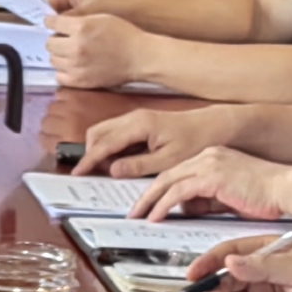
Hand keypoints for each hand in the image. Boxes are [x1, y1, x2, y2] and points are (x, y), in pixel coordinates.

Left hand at [41, 8, 147, 92]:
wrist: (139, 57)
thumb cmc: (124, 35)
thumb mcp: (101, 17)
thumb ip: (79, 19)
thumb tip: (58, 22)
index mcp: (81, 27)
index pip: (52, 23)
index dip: (51, 22)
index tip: (52, 23)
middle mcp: (76, 47)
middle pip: (49, 43)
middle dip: (56, 39)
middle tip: (65, 39)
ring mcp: (76, 66)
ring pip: (53, 60)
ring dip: (60, 55)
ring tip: (71, 53)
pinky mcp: (80, 81)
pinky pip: (60, 76)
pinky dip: (64, 71)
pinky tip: (74, 66)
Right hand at [74, 102, 232, 176]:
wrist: (214, 126)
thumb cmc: (195, 142)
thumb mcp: (167, 161)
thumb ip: (137, 166)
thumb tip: (112, 170)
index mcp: (138, 125)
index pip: (104, 143)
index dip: (88, 159)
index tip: (77, 172)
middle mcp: (133, 117)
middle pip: (97, 132)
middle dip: (90, 152)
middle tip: (91, 173)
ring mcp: (136, 117)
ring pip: (104, 131)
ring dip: (99, 149)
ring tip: (104, 170)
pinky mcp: (141, 121)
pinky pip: (115, 132)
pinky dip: (109, 145)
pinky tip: (118, 160)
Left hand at [130, 147, 291, 224]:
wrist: (286, 187)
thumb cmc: (266, 194)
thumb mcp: (228, 196)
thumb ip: (207, 199)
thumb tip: (188, 209)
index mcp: (212, 157)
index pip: (177, 172)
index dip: (158, 189)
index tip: (147, 203)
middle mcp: (207, 156)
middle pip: (166, 175)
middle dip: (147, 195)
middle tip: (134, 211)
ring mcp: (209, 164)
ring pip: (167, 181)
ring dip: (150, 200)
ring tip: (139, 216)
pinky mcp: (212, 176)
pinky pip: (178, 192)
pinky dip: (164, 205)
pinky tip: (156, 216)